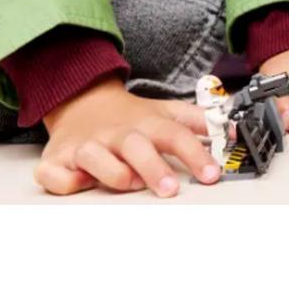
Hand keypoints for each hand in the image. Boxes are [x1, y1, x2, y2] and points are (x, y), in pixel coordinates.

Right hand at [36, 73, 220, 197]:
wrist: (81, 101)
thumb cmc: (128, 117)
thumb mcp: (164, 113)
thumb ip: (198, 120)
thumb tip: (232, 128)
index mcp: (144, 124)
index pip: (174, 135)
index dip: (195, 153)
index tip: (212, 174)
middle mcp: (116, 134)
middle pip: (135, 146)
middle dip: (152, 167)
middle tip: (170, 189)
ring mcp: (86, 146)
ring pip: (95, 158)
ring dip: (112, 172)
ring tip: (130, 183)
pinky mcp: (58, 159)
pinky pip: (56, 173)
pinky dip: (65, 180)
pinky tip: (79, 183)